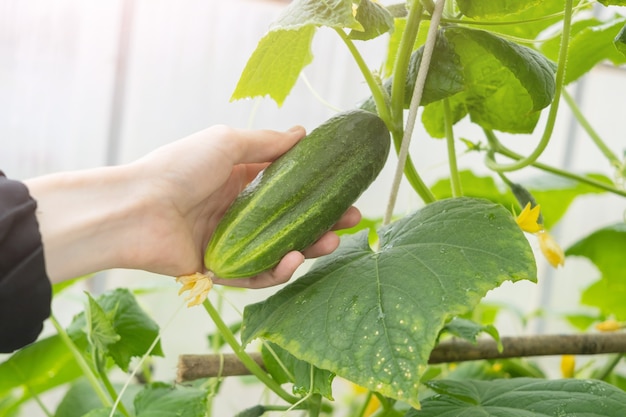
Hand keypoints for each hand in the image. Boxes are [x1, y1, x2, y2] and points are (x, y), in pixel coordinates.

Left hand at [132, 124, 360, 287]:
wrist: (136, 208)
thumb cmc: (178, 168)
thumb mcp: (227, 143)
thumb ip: (267, 143)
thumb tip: (303, 132)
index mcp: (239, 181)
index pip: (289, 188)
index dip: (318, 191)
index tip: (346, 190)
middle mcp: (238, 213)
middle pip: (290, 222)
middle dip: (323, 223)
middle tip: (351, 221)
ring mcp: (231, 243)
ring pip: (278, 250)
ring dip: (308, 248)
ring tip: (330, 243)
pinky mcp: (220, 271)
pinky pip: (255, 276)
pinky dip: (276, 271)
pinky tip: (293, 259)